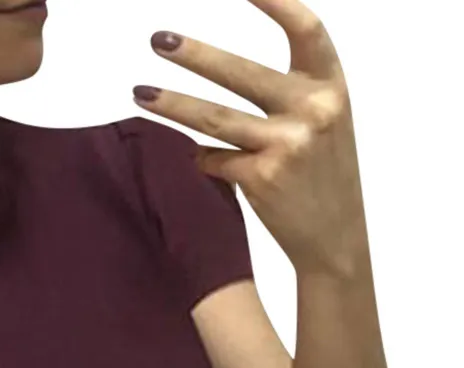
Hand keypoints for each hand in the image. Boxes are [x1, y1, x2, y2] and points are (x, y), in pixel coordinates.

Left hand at [133, 0, 368, 276]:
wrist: (335, 237)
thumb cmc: (322, 174)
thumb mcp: (324, 121)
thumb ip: (292, 91)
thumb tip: (222, 64)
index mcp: (332, 87)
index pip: (307, 30)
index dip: (277, 3)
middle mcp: (314, 110)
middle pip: (242, 72)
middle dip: (196, 55)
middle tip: (161, 40)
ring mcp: (287, 145)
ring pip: (215, 118)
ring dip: (172, 105)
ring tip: (140, 93)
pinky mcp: (262, 178)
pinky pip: (213, 159)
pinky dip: (201, 158)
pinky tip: (198, 159)